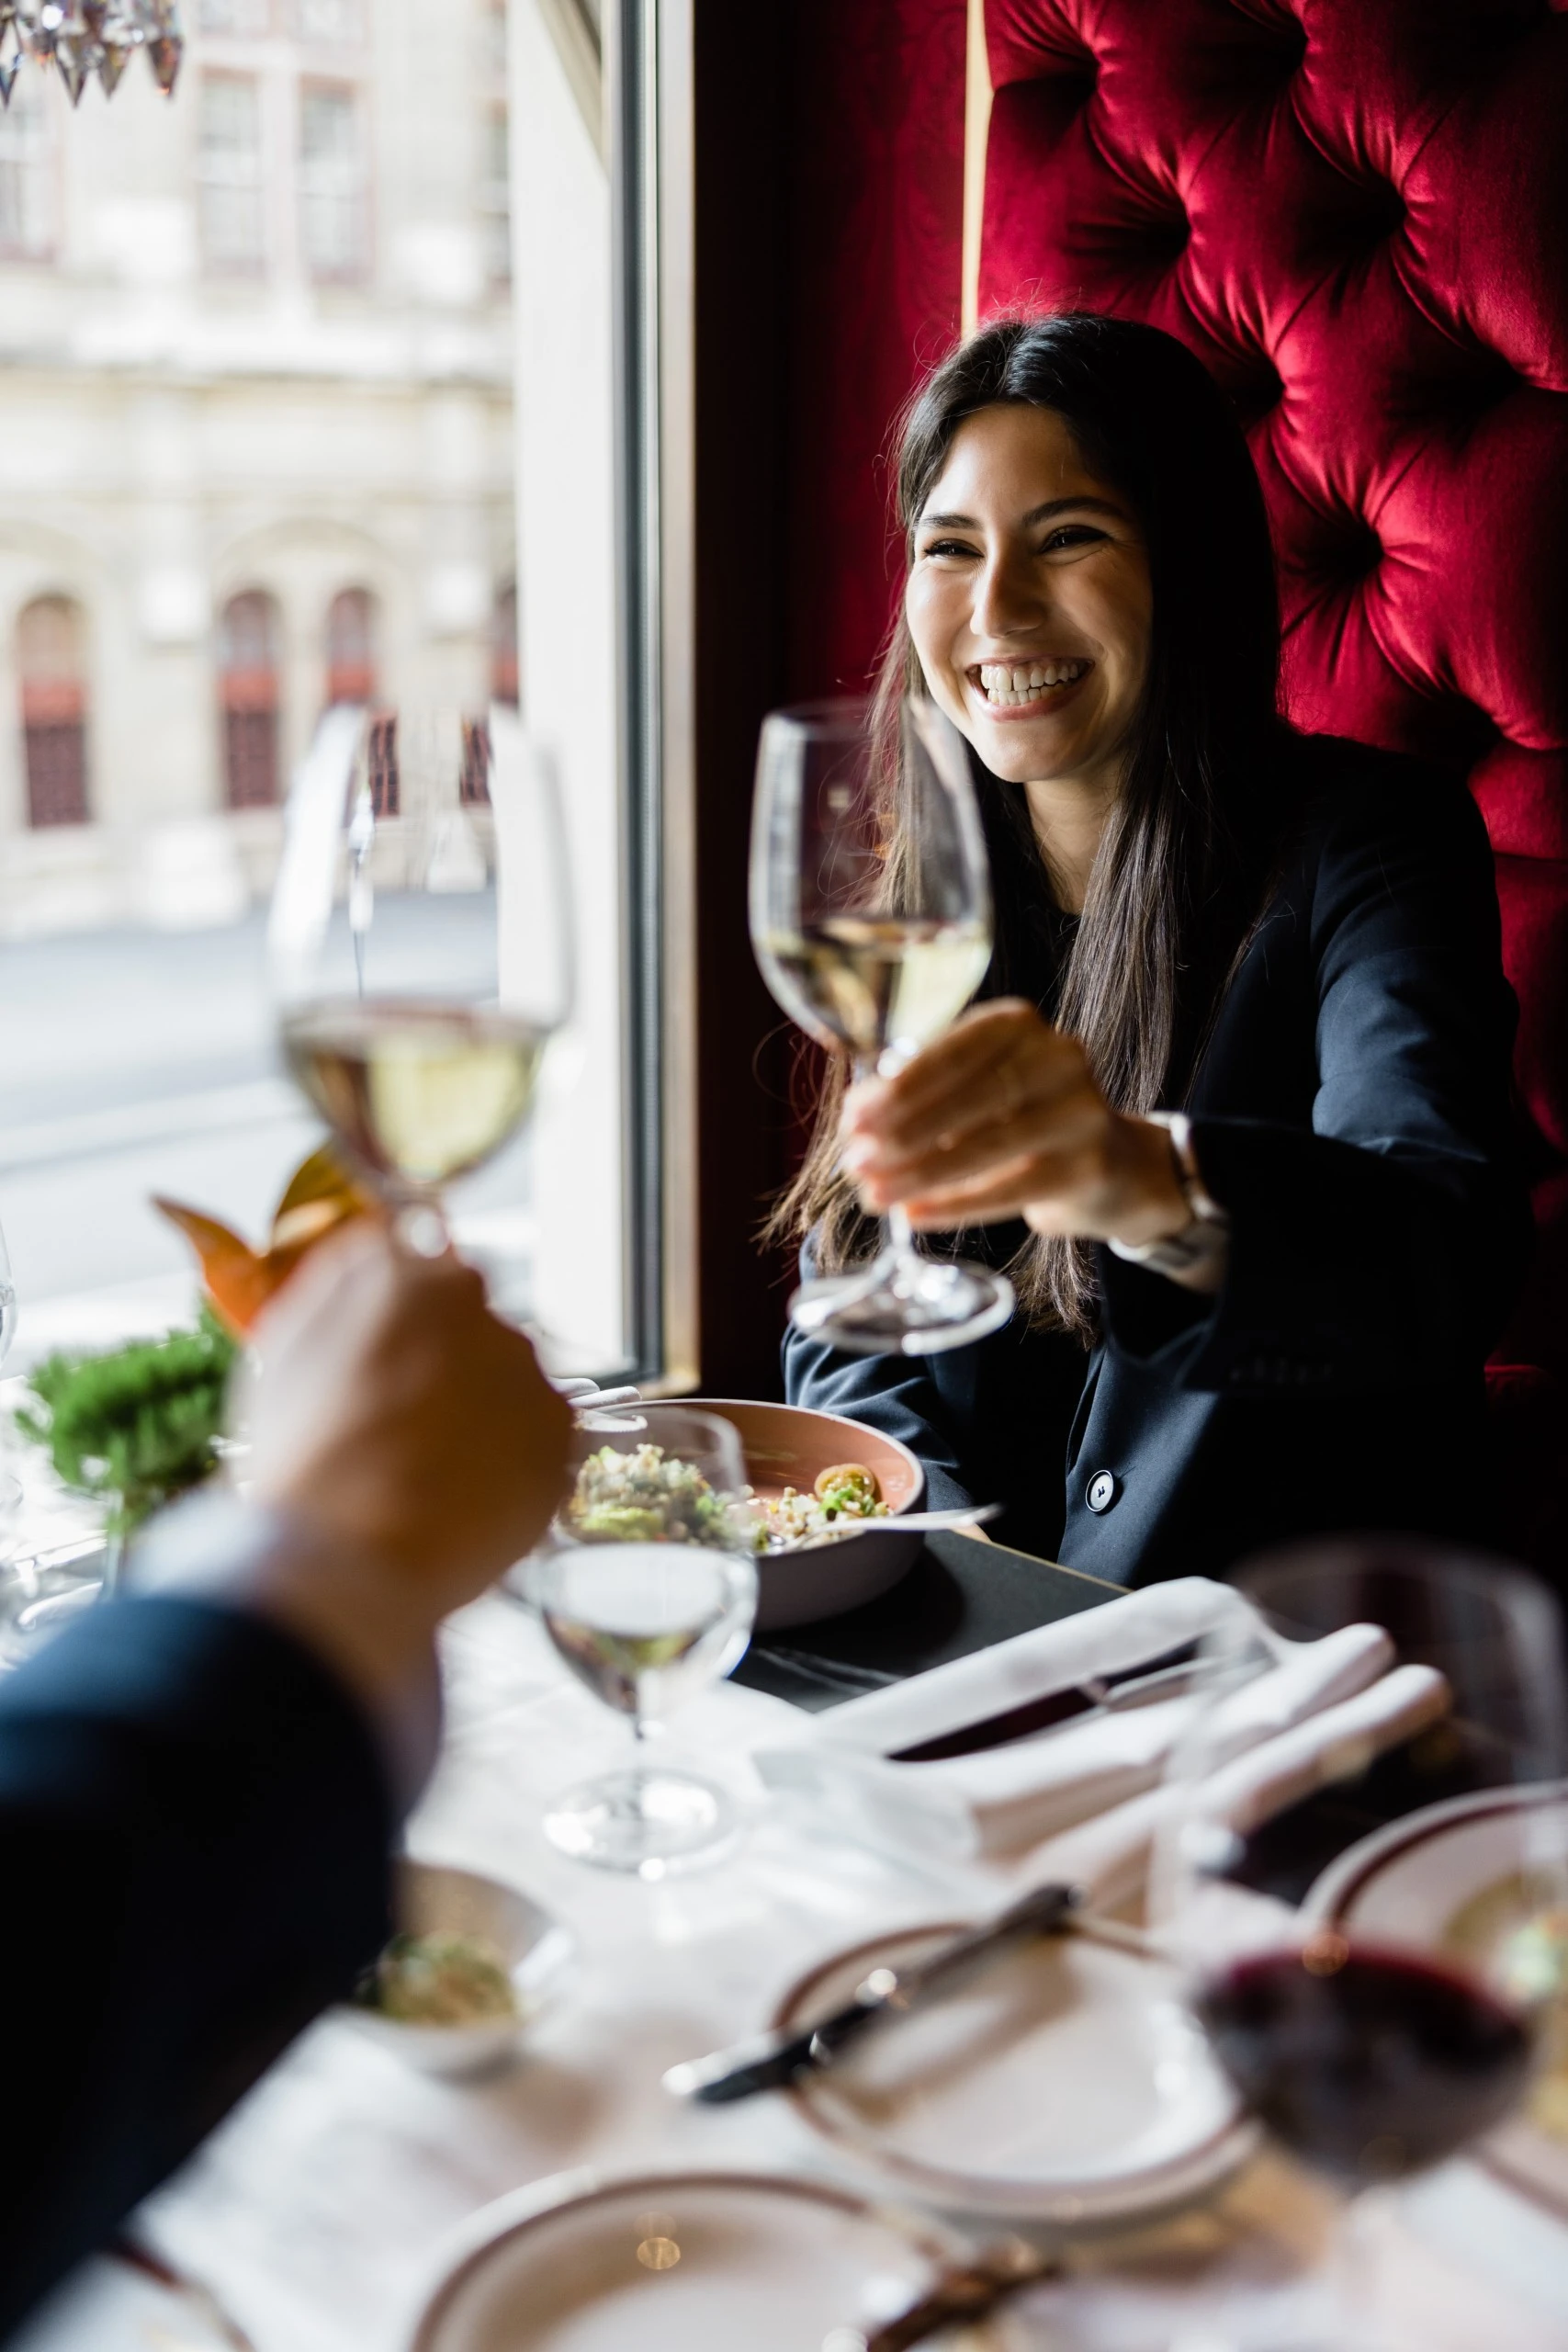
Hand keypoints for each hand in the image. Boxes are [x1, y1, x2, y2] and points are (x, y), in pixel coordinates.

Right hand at [233, 1224, 570, 1700]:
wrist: (348, 1553)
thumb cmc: (302, 1457)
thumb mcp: (285, 1351)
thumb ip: (341, 1286)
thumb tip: (377, 1251)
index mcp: (412, 1275)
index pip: (426, 1271)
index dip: (407, 1321)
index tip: (394, 1358)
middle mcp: (481, 1305)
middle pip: (471, 1330)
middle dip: (447, 1368)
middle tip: (404, 1428)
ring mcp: (528, 1369)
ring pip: (507, 1381)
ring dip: (482, 1413)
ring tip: (433, 1473)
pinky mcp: (560, 1430)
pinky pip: (538, 1433)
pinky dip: (512, 1458)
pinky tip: (467, 1494)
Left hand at [842, 999, 1190, 1246]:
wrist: (1110, 1164)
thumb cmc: (1020, 1117)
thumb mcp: (974, 1090)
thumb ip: (917, 1093)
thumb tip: (855, 1113)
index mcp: (1019, 1024)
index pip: (955, 1049)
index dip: (901, 1086)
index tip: (855, 1118)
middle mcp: (1058, 1056)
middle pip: (972, 1096)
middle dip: (904, 1132)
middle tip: (857, 1161)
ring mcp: (1081, 1111)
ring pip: (988, 1145)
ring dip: (921, 1173)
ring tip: (874, 1195)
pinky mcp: (1088, 1167)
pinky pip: (1010, 1189)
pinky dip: (956, 1204)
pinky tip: (914, 1215)